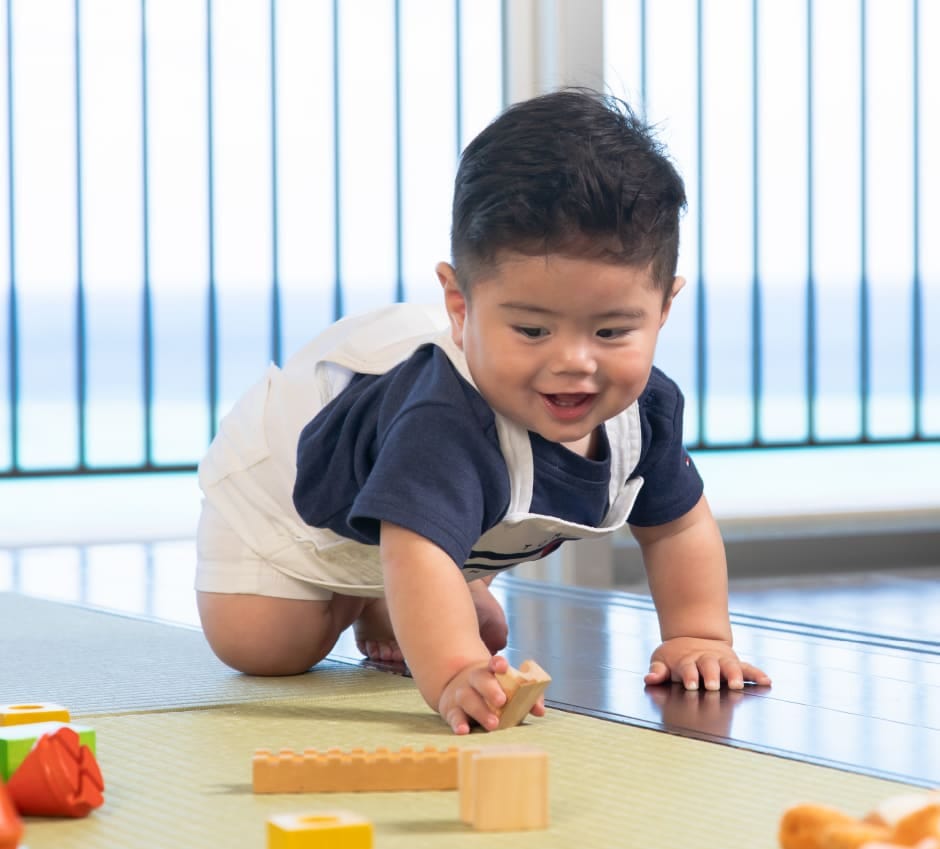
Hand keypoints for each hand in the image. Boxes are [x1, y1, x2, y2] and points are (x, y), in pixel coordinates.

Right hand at [437, 654, 544, 734]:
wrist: (457, 687)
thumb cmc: (491, 692)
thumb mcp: (507, 689)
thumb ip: (527, 697)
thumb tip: (540, 711)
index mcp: (490, 672)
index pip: (494, 663)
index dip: (498, 663)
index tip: (503, 667)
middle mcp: (474, 680)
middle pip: (480, 680)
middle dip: (491, 690)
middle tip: (502, 701)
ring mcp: (461, 694)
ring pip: (467, 698)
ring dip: (480, 711)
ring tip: (493, 724)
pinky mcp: (451, 710)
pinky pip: (453, 716)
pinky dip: (458, 723)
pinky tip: (464, 730)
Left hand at [644, 637, 771, 690]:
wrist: (693, 639)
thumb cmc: (675, 657)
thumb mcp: (661, 660)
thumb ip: (657, 671)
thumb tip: (649, 678)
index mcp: (687, 661)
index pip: (688, 669)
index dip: (690, 676)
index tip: (691, 685)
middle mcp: (706, 660)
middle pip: (710, 667)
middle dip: (711, 676)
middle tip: (713, 686)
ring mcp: (721, 661)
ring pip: (730, 666)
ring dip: (734, 675)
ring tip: (737, 684)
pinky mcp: (734, 662)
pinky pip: (747, 668)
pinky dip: (757, 674)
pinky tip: (766, 681)